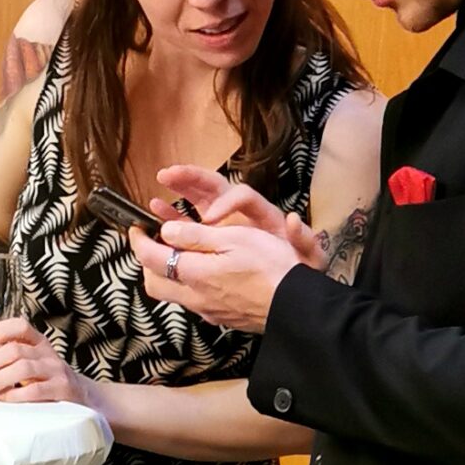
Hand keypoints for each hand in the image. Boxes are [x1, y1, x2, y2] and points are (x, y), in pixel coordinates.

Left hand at [0, 318, 86, 406]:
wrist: (82, 397)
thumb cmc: (47, 381)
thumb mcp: (31, 363)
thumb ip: (9, 359)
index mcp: (38, 342)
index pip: (19, 326)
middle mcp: (47, 353)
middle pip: (14, 349)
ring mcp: (55, 370)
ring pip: (22, 368)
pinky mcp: (61, 389)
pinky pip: (35, 389)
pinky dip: (16, 394)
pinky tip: (5, 398)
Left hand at [139, 217, 304, 334]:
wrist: (295, 305)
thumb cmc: (269, 266)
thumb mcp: (233, 239)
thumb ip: (195, 236)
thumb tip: (166, 231)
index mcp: (193, 274)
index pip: (150, 259)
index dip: (139, 241)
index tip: (137, 227)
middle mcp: (194, 297)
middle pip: (154, 284)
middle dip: (148, 262)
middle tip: (154, 242)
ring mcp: (208, 311)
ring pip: (173, 294)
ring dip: (168, 274)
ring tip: (179, 254)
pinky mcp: (222, 318)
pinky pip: (193, 301)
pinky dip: (188, 285)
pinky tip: (204, 273)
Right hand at [155, 164, 324, 267]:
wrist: (292, 289)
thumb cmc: (299, 269)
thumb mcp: (308, 256)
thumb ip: (304, 239)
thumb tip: (294, 220)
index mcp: (262, 216)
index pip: (241, 197)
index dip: (226, 203)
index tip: (211, 218)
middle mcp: (241, 216)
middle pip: (213, 188)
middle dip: (190, 179)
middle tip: (167, 175)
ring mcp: (225, 226)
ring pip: (198, 201)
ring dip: (178, 191)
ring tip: (158, 187)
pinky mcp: (213, 240)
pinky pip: (190, 224)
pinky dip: (174, 216)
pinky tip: (156, 211)